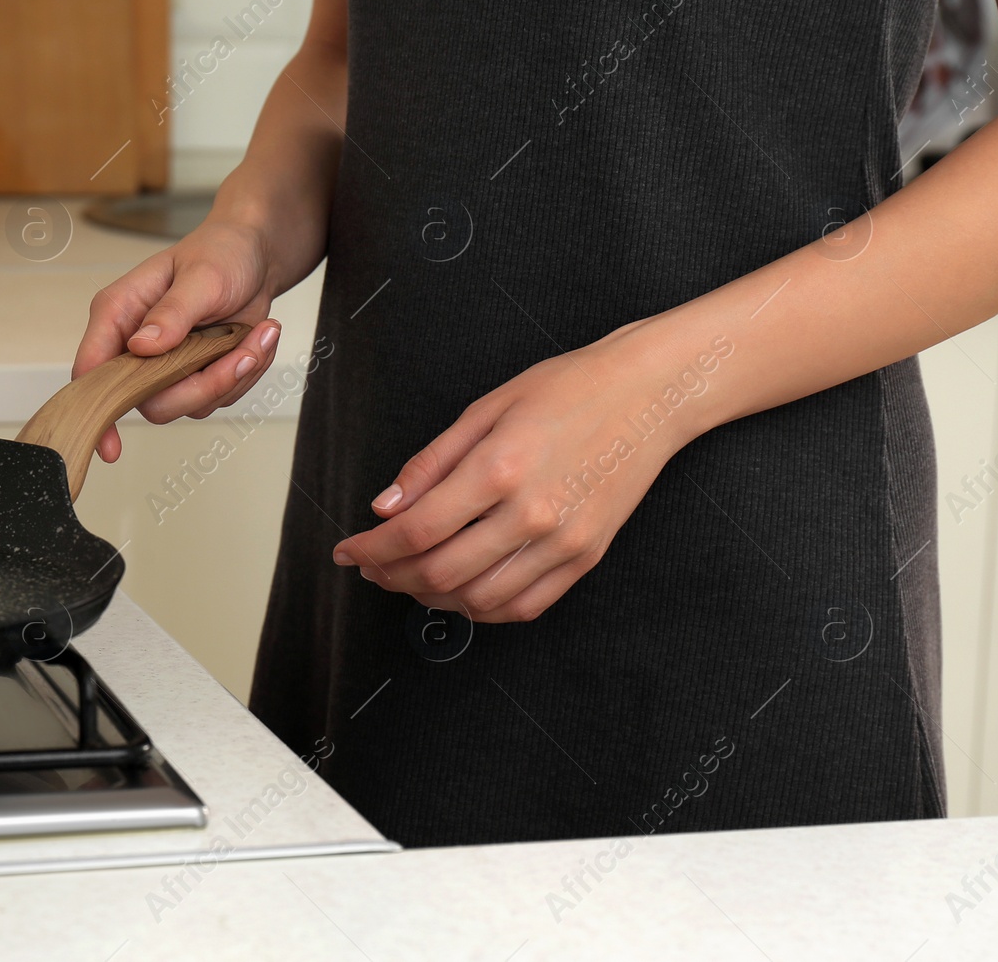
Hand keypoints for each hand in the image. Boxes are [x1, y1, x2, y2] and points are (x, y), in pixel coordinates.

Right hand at [73, 217, 283, 461]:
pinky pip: (219, 397)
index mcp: (119, 314)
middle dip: (205, 385)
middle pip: (151, 401)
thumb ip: (172, 312)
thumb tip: (142, 347)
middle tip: (244, 354)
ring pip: (191, 403)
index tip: (111, 448)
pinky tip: (257, 338)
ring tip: (259, 334)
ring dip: (234, 375)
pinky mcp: (196, 374)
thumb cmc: (220, 252)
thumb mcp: (201, 276)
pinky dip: (247, 372)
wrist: (256, 255)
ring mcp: (166, 365)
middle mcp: (136, 345)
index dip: (98, 410)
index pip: (93, 370)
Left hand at [331, 332, 720, 621]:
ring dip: (431, 596)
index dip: (371, 549)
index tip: (348, 550)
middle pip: (440, 572)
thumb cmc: (569, 389)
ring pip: (479, 599)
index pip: (416, 531)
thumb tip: (385, 508)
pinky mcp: (585, 558)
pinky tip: (461, 589)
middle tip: (371, 566)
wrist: (649, 395)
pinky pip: (524, 605)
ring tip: (410, 576)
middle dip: (391, 576)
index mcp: (499, 469)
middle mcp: (532, 514)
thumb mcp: (486, 408)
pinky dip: (482, 608)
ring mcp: (563, 542)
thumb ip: (431, 463)